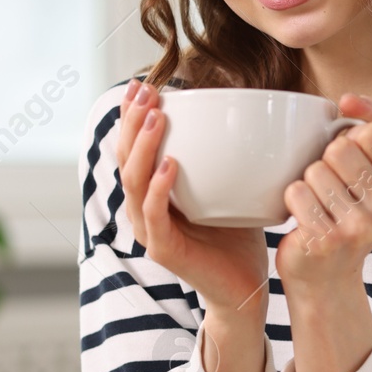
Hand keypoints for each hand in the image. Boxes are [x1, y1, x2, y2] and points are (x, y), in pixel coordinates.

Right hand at [115, 79, 268, 371]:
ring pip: (134, 182)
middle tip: (143, 91)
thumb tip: (244, 110)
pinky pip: (156, 214)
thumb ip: (225, 156)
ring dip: (144, 147)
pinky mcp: (163, 250)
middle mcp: (145, 209)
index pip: (134, 148)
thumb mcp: (230, 188)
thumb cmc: (237, 238)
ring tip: (156, 118)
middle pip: (125, 158)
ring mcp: (151, 230)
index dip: (132, 116)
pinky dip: (159, 188)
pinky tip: (170, 165)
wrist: (245, 288)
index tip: (142, 83)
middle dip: (132, 122)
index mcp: (154, 192)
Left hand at [274, 93, 371, 292]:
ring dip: (307, 182)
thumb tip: (348, 101)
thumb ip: (367, 121)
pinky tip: (304, 217)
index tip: (349, 164)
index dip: (350, 139)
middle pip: (341, 148)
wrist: (326, 275)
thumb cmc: (345, 209)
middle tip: (330, 188)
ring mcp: (361, 228)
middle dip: (325, 160)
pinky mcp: (327, 241)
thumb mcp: (368, 166)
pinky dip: (292, 200)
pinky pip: (296, 193)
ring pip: (315, 170)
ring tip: (318, 204)